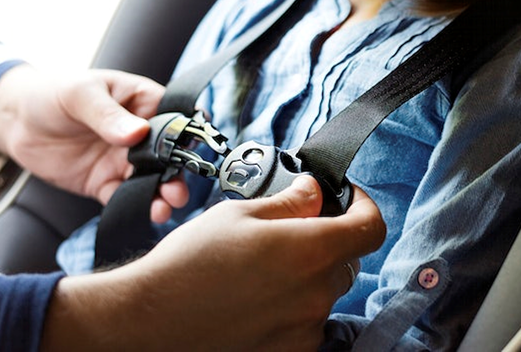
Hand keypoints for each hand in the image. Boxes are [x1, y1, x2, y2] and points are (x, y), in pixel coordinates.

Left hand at [0, 65, 185, 221]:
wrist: (15, 121)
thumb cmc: (53, 93)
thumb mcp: (81, 95)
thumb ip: (108, 115)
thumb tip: (138, 133)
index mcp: (144, 103)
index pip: (175, 119)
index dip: (186, 135)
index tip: (190, 151)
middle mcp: (141, 135)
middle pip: (169, 155)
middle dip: (177, 173)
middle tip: (177, 189)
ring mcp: (124, 161)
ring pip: (151, 180)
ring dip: (161, 194)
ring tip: (166, 205)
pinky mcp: (105, 182)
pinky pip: (125, 196)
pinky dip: (136, 205)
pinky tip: (146, 212)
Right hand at [42, 176, 385, 350]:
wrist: (148, 323)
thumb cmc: (188, 264)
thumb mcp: (239, 214)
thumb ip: (290, 202)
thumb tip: (314, 191)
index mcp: (311, 251)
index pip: (372, 228)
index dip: (364, 206)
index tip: (346, 199)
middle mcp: (316, 294)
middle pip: (347, 259)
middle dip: (328, 239)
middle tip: (291, 231)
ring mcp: (305, 329)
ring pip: (325, 291)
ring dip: (309, 274)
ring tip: (263, 269)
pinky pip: (307, 321)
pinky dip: (294, 306)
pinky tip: (258, 298)